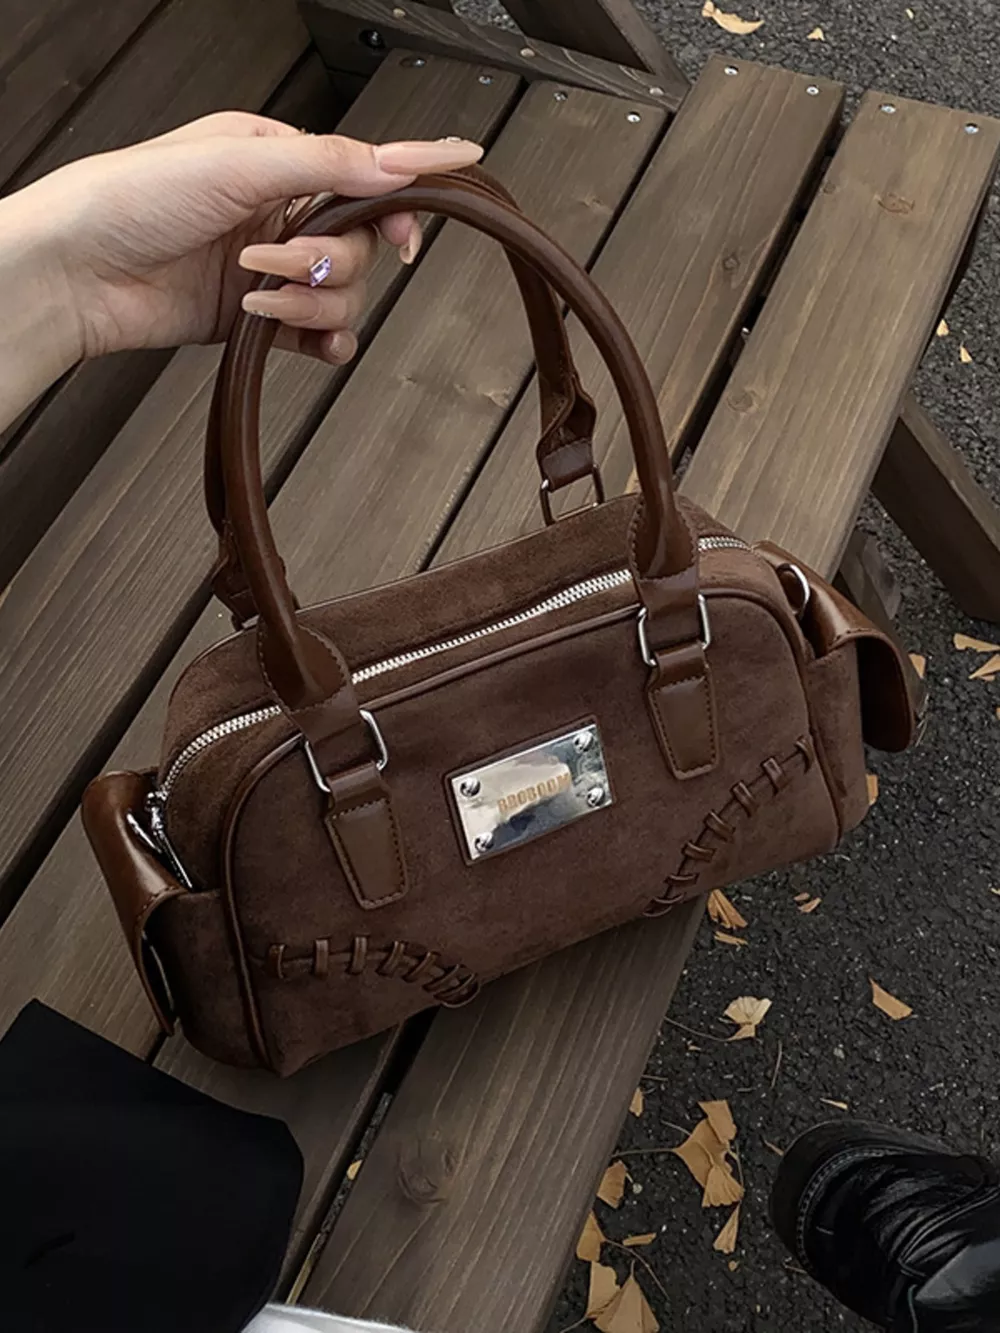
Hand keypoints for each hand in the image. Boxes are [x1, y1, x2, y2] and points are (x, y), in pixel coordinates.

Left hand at [18, 113, 482, 365]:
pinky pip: (320, 334)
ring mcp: (271, 268)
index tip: (447, 196)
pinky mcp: (259, 318)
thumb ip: (330, 164)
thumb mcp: (241, 164)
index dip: (405, 193)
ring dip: (309, 302)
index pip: (366, 171)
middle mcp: (281, 212)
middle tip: (281, 261)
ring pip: (342, 295)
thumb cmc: (134, 198)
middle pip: (360, 246)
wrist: (78, 271)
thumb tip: (399, 161)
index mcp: (279, 159)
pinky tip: (304, 340)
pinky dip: (320, 340)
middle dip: (329, 263)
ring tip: (257, 298)